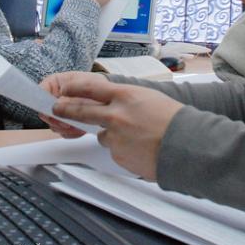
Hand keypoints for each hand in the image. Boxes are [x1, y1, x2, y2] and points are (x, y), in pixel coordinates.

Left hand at [49, 71, 183, 179]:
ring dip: (113, 136)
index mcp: (126, 96)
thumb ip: (127, 100)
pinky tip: (142, 148)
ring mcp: (115, 137)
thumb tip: (112, 105)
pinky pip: (116, 152)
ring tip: (137, 137)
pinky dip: (125, 151)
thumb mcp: (149, 98)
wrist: (187, 145)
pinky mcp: (118, 156)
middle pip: (82, 112)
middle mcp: (116, 115)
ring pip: (104, 135)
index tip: (64, 89)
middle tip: (57, 109)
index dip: (74, 88)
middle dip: (66, 110)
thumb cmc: (174, 120)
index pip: (91, 88)